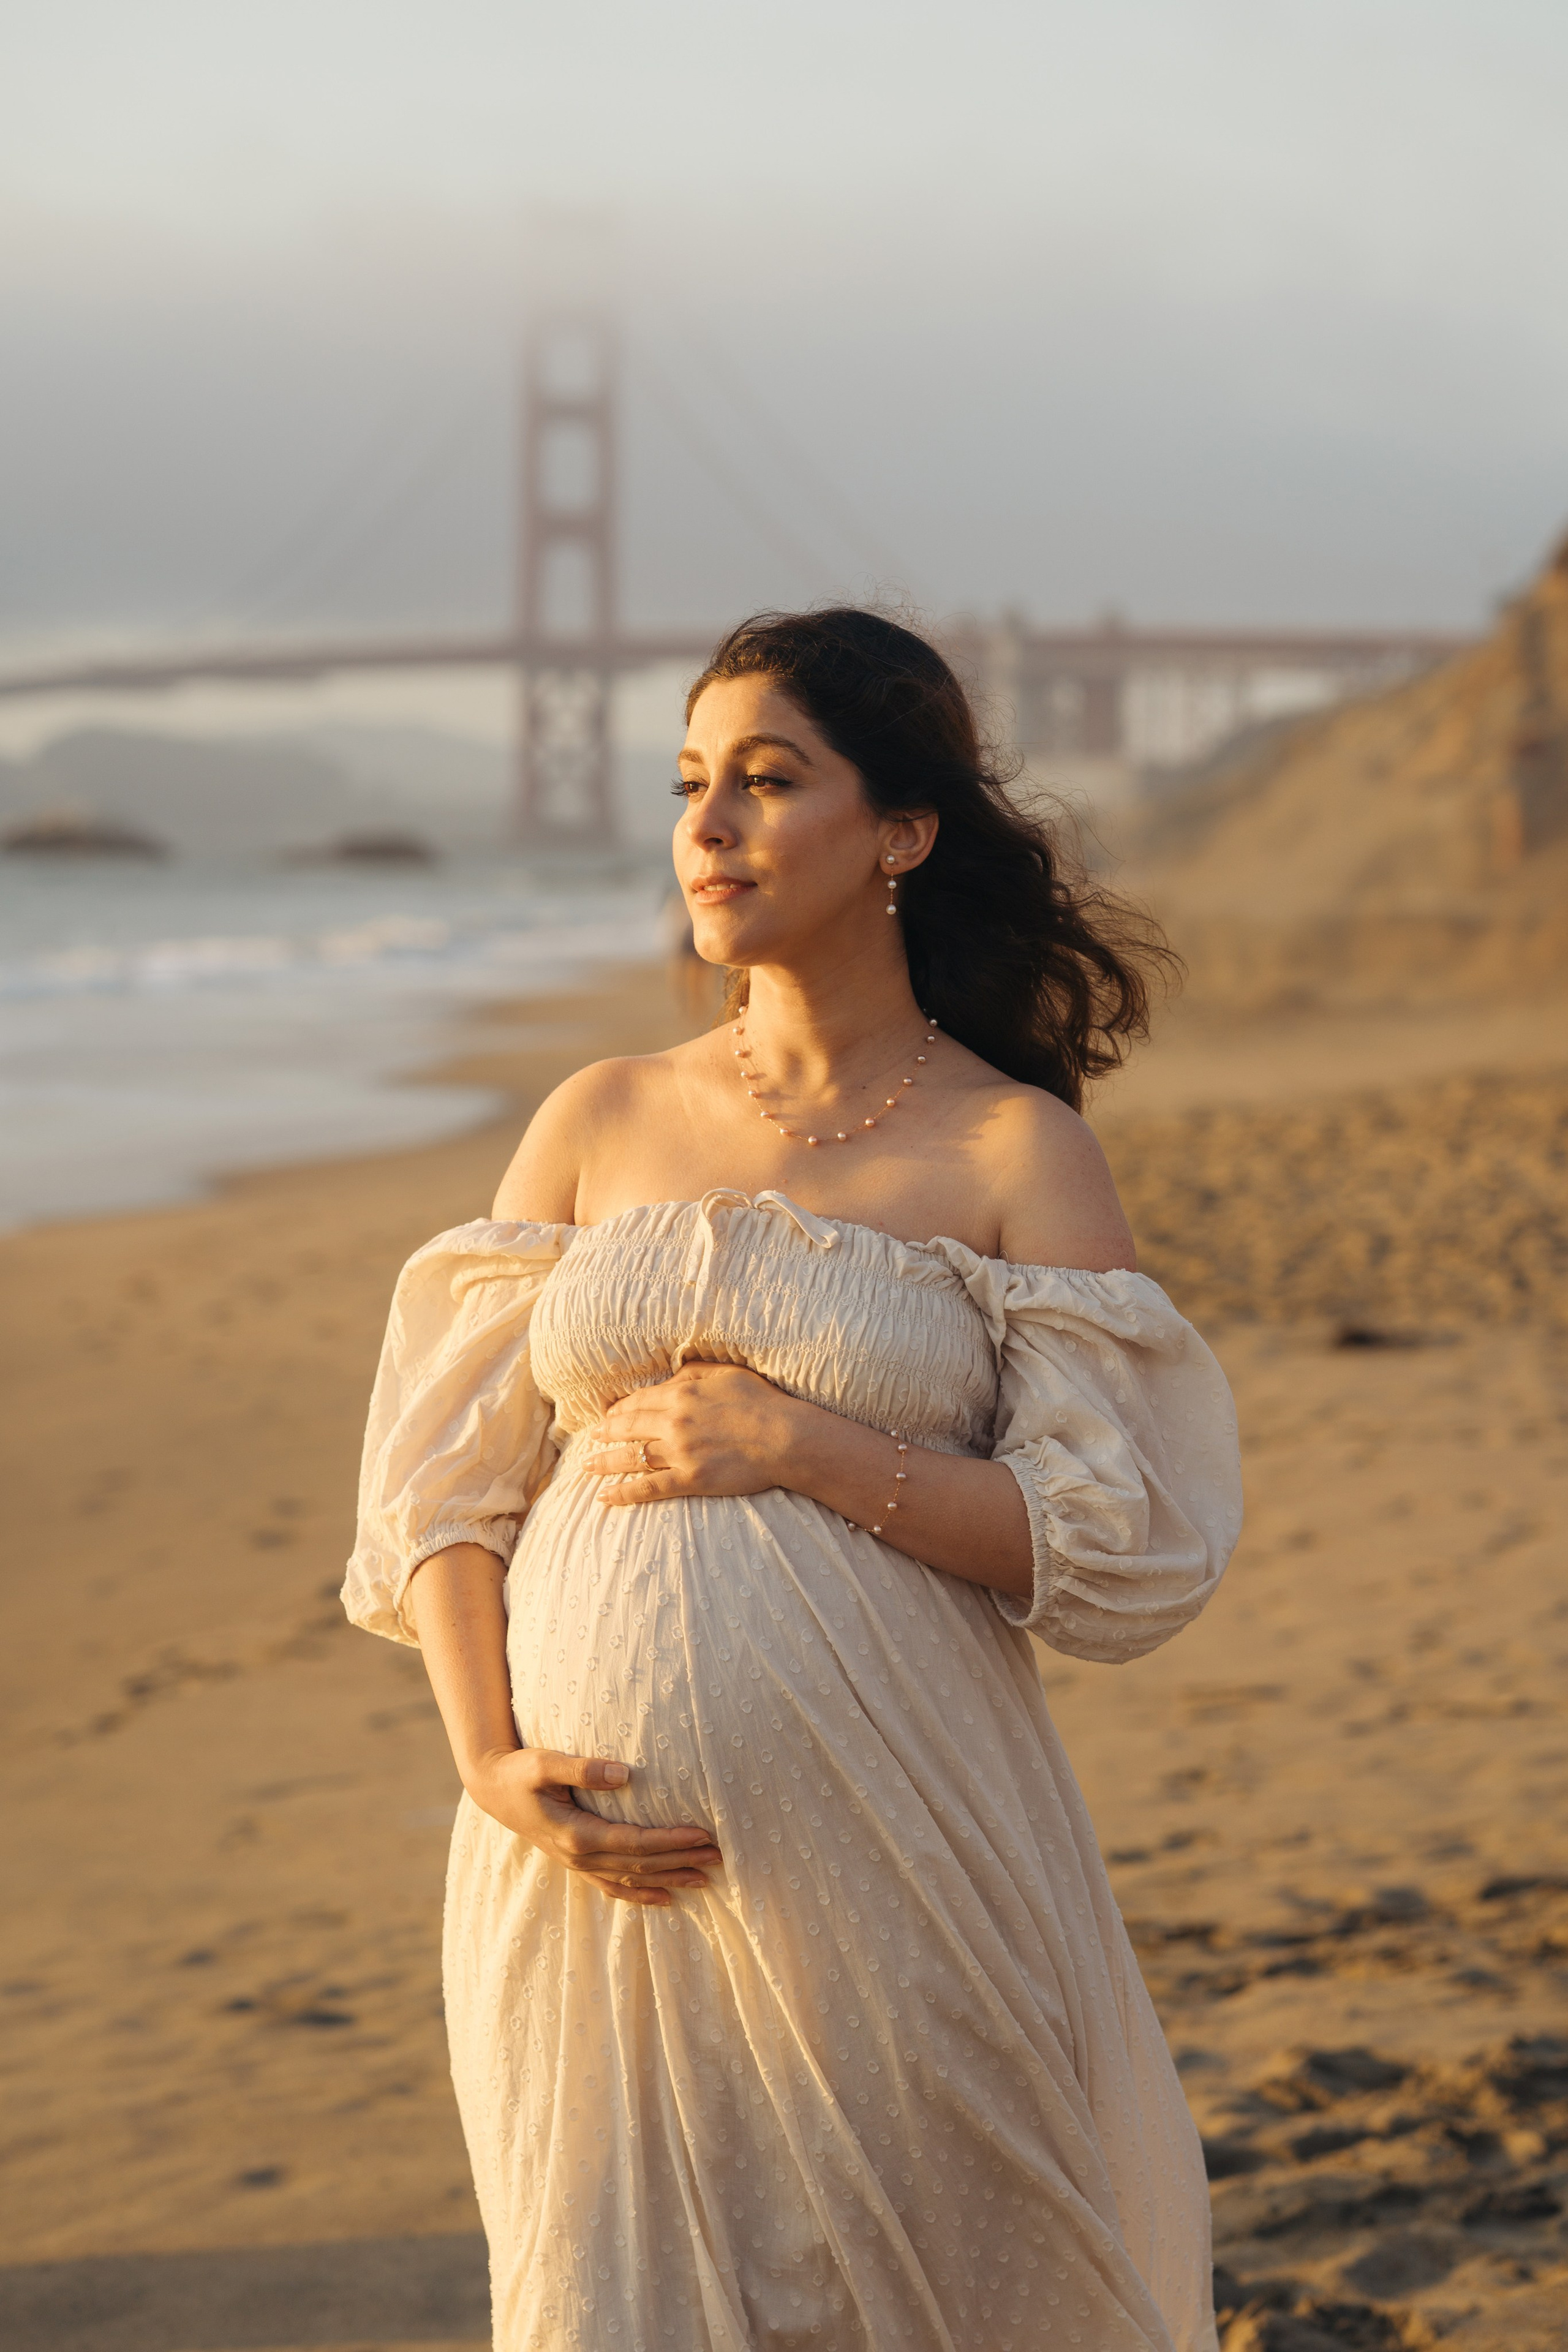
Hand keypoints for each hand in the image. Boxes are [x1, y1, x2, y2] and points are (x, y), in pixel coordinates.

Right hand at [466, 1747, 721, 1906]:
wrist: (493, 1790)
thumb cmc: (520, 1771)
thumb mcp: (545, 1763)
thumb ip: (583, 1768)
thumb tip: (625, 1774)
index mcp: (576, 1836)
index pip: (635, 1844)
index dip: (670, 1842)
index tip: (702, 1834)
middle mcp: (580, 1857)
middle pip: (640, 1865)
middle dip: (681, 1861)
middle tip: (720, 1856)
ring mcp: (578, 1865)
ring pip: (632, 1880)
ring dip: (670, 1879)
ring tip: (706, 1878)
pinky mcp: (577, 1862)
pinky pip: (614, 1887)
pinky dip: (641, 1894)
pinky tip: (666, 1898)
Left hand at [581, 1361, 808, 1507]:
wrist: (785, 1437)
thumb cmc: (761, 1402)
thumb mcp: (726, 1373)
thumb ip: (694, 1373)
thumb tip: (671, 1374)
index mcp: (681, 1394)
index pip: (639, 1400)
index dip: (620, 1408)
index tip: (609, 1413)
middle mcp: (674, 1422)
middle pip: (629, 1427)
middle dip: (607, 1432)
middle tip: (593, 1436)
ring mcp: (680, 1453)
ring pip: (632, 1458)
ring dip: (605, 1462)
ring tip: (587, 1465)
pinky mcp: (690, 1480)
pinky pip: (649, 1488)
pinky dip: (624, 1493)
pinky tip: (604, 1497)